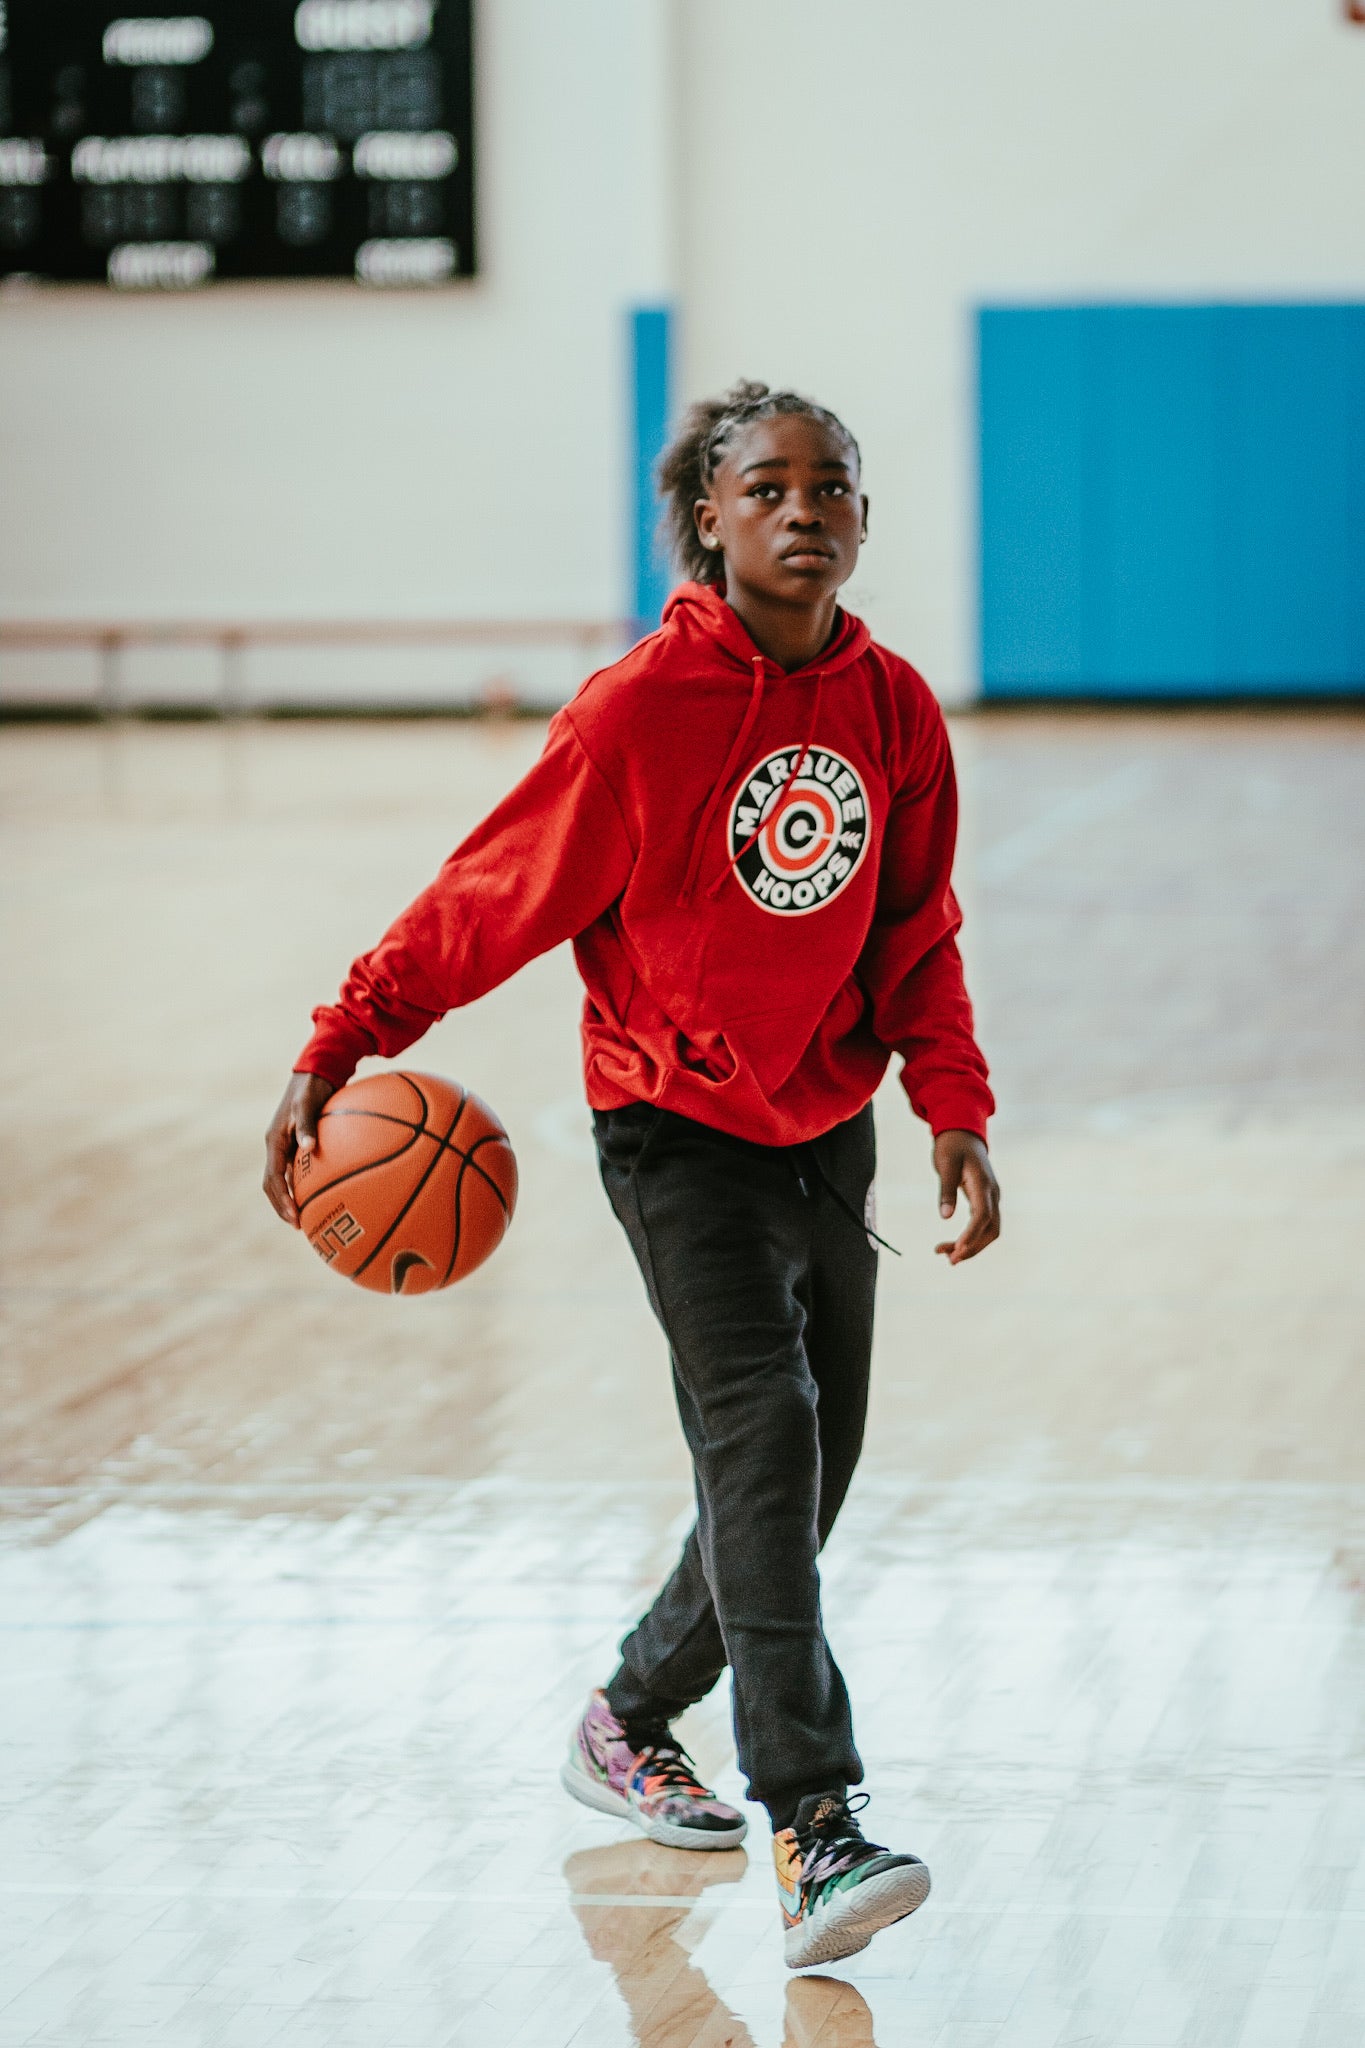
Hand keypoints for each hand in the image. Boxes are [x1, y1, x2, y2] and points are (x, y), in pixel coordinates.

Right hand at [263, 1071, 335, 1227]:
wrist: (315, 1072)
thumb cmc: (311, 1087)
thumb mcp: (307, 1103)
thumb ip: (308, 1124)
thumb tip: (309, 1146)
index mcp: (274, 1141)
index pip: (272, 1179)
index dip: (281, 1200)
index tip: (294, 1217)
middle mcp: (277, 1147)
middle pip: (273, 1185)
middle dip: (283, 1207)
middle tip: (300, 1226)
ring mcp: (286, 1146)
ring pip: (283, 1179)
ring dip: (291, 1199)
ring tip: (307, 1217)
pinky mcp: (296, 1144)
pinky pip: (296, 1170)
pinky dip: (303, 1185)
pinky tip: (321, 1194)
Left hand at [932, 1129, 1000, 1264]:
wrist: (963, 1134)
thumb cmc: (952, 1146)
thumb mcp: (945, 1164)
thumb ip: (946, 1189)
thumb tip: (945, 1216)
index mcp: (983, 1184)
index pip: (983, 1215)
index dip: (971, 1234)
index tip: (957, 1249)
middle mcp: (992, 1193)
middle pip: (991, 1229)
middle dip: (972, 1247)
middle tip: (949, 1259)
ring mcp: (991, 1198)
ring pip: (989, 1230)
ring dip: (971, 1246)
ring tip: (946, 1256)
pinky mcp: (985, 1201)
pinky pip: (983, 1225)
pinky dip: (971, 1237)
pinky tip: (954, 1245)